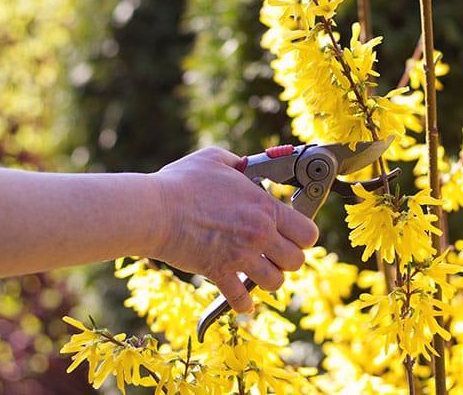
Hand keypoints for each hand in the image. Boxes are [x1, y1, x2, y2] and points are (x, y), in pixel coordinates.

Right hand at [151, 147, 318, 312]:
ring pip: (276, 282)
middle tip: (275, 254)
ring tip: (258, 272)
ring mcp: (241, 255)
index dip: (303, 236)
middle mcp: (260, 233)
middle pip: (297, 261)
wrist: (154, 209)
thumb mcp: (214, 159)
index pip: (308, 232)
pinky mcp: (219, 272)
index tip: (292, 234)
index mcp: (264, 207)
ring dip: (268, 279)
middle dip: (288, 259)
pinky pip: (241, 299)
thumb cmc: (182, 183)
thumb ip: (237, 163)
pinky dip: (243, 303)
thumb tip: (244, 164)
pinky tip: (242, 299)